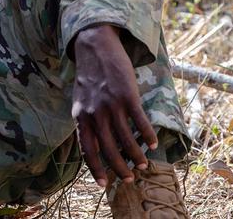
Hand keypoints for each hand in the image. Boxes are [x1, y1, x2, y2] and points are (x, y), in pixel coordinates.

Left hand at [71, 24, 157, 187]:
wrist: (94, 47)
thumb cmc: (89, 77)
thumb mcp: (79, 101)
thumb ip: (85, 122)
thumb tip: (93, 146)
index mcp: (80, 116)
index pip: (87, 150)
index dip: (95, 169)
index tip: (103, 185)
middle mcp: (95, 113)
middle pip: (109, 149)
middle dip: (120, 168)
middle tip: (129, 179)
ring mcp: (112, 105)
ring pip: (126, 139)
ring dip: (136, 155)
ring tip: (143, 164)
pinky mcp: (128, 96)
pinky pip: (140, 122)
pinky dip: (147, 136)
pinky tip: (152, 144)